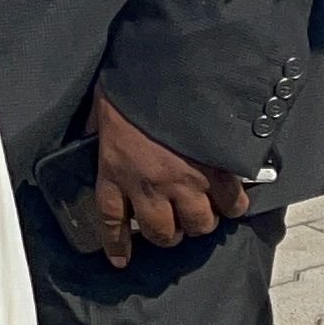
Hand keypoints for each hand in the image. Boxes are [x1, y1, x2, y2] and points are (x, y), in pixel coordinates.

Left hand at [79, 86, 248, 268]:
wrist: (171, 65)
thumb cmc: (132, 82)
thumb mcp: (102, 106)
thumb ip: (98, 130)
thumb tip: (91, 135)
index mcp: (116, 169)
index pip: (111, 220)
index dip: (117, 243)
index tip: (120, 259)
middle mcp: (150, 185)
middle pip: (161, 232)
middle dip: (166, 234)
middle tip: (170, 226)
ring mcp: (186, 181)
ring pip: (197, 224)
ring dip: (198, 223)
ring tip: (200, 214)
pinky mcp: (218, 170)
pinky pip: (230, 203)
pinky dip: (232, 206)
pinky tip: (231, 202)